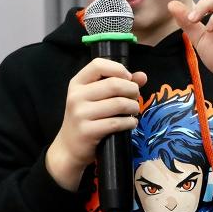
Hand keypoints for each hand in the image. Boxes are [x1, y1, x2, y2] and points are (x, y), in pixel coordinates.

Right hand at [46, 58, 146, 190]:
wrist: (69, 147)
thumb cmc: (86, 117)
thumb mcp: (96, 97)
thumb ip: (119, 83)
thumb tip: (143, 76)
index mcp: (77, 83)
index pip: (98, 64)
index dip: (118, 69)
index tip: (128, 78)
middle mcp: (76, 96)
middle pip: (114, 84)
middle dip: (132, 90)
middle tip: (135, 97)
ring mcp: (80, 114)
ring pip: (118, 104)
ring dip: (133, 107)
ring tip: (134, 110)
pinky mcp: (87, 131)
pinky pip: (117, 123)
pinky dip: (130, 122)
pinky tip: (131, 123)